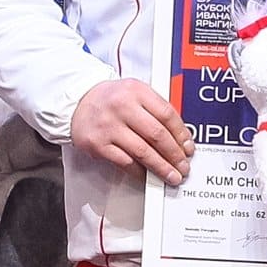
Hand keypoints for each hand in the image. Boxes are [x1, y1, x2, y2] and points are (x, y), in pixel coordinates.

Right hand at [69, 77, 193, 184]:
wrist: (78, 102)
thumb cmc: (110, 99)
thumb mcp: (135, 93)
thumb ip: (155, 109)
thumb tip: (179, 137)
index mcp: (136, 91)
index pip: (167, 115)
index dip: (181, 134)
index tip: (188, 148)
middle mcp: (122, 107)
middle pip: (157, 135)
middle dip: (175, 155)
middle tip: (183, 166)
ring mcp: (109, 126)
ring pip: (143, 152)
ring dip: (161, 167)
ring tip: (171, 175)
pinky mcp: (98, 144)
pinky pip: (125, 162)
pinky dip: (140, 172)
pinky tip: (148, 175)